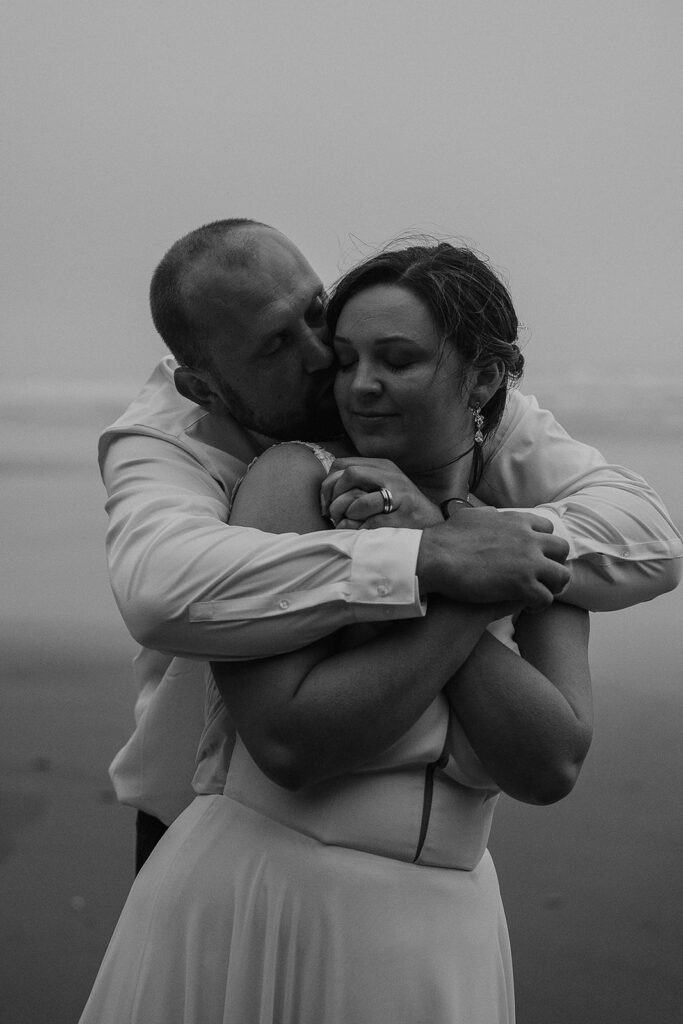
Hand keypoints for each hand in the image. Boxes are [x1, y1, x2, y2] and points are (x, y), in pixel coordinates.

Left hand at [320, 458, 443, 529]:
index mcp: (383, 466)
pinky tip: (359, 534)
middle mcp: (391, 476)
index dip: (327, 484)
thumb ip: (360, 484)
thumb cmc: (401, 510)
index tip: (325, 503)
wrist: (434, 526)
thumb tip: (326, 492)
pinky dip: (358, 530)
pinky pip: (370, 523)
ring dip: (346, 515)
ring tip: (346, 524)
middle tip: (332, 515)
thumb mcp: (383, 487)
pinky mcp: (404, 517)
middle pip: (350, 474)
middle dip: (334, 497)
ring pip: (358, 500)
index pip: (343, 464)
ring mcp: (400, 496)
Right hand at [417, 507, 570, 610]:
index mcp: (518, 521)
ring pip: (561, 576)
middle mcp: (529, 539)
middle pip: (561, 550)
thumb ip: (489, 515)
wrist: (435, 557)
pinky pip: (546, 598)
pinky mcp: (523, 585)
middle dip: (555, 563)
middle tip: (543, 577)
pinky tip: (527, 607)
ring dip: (552, 586)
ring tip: (539, 595)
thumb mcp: (471, 516)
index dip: (543, 544)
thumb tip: (493, 513)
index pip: (548, 529)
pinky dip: (540, 605)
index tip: (535, 556)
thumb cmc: (446, 539)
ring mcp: (529, 562)